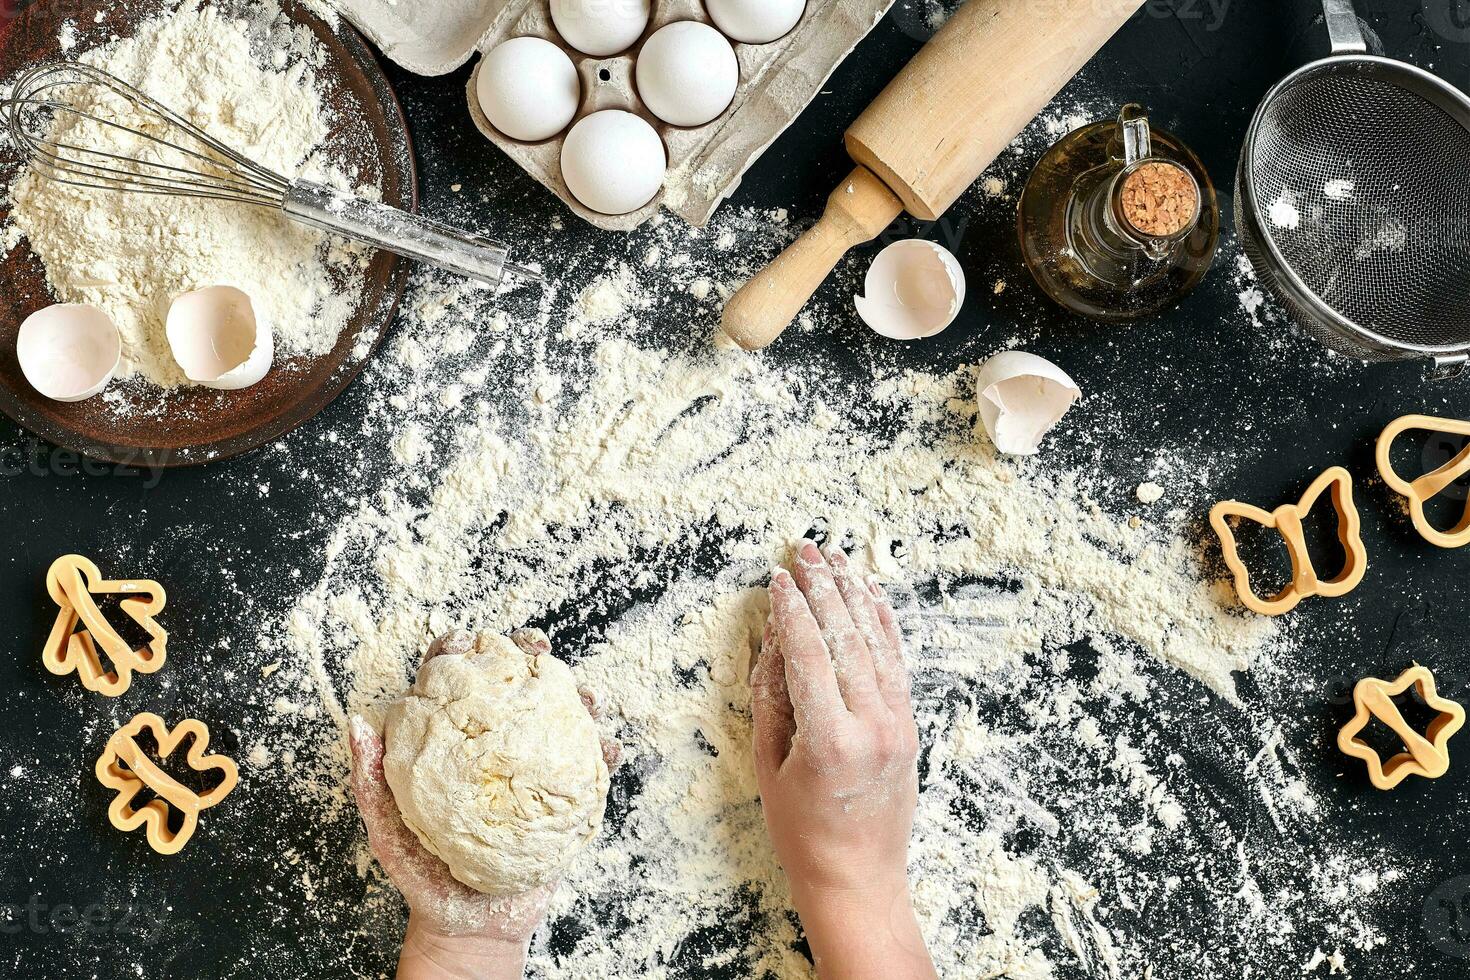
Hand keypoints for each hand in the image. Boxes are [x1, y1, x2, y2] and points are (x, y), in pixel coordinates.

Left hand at [350, 629, 617, 979]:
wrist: (466, 924)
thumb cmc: (421, 873)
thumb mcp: (386, 826)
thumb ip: (371, 778)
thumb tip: (358, 724)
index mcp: (452, 743)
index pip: (455, 682)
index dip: (462, 652)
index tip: (469, 642)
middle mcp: (495, 748)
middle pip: (514, 687)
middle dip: (529, 657)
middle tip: (537, 649)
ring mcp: (531, 770)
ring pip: (559, 719)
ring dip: (578, 698)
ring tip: (584, 694)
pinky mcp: (561, 800)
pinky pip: (589, 771)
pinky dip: (603, 754)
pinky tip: (606, 747)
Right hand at [751, 541, 935, 979]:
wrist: (858, 879)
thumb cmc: (802, 832)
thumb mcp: (769, 766)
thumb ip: (770, 698)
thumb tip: (772, 637)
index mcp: (831, 742)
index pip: (810, 655)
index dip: (792, 611)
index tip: (778, 577)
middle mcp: (873, 727)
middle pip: (848, 638)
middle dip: (825, 589)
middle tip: (805, 551)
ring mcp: (898, 725)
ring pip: (877, 642)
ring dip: (855, 595)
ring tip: (835, 559)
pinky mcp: (909, 726)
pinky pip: (896, 662)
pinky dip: (882, 624)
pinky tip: (868, 595)